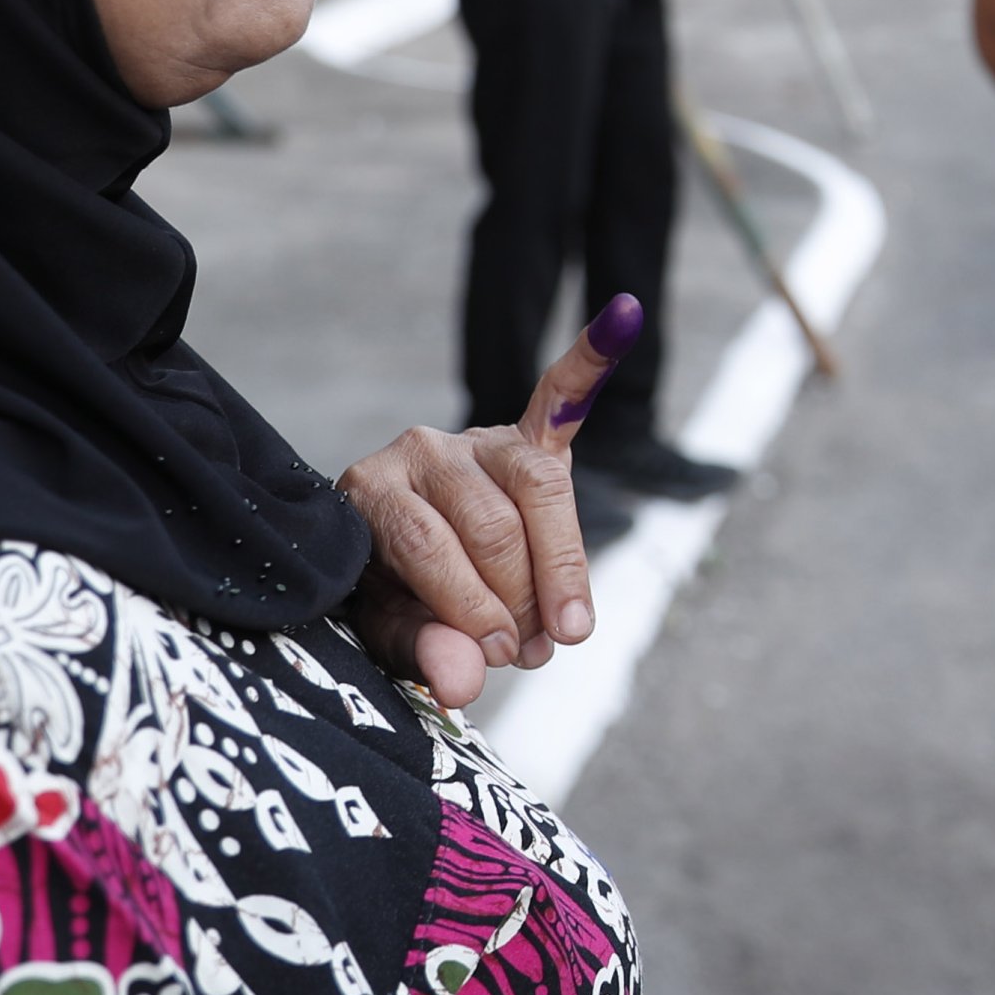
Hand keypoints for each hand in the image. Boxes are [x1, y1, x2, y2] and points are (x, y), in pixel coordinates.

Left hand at [340, 305, 622, 704]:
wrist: (394, 561)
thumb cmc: (390, 599)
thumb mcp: (386, 633)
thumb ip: (419, 650)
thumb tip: (466, 679)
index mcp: (371, 493)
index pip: (429, 546)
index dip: (470, 607)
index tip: (499, 657)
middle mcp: (420, 451)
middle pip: (490, 524)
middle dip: (518, 599)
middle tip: (528, 651)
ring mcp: (476, 440)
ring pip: (538, 492)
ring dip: (560, 565)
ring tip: (565, 624)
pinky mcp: (525, 439)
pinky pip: (561, 395)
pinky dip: (592, 357)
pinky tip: (622, 315)